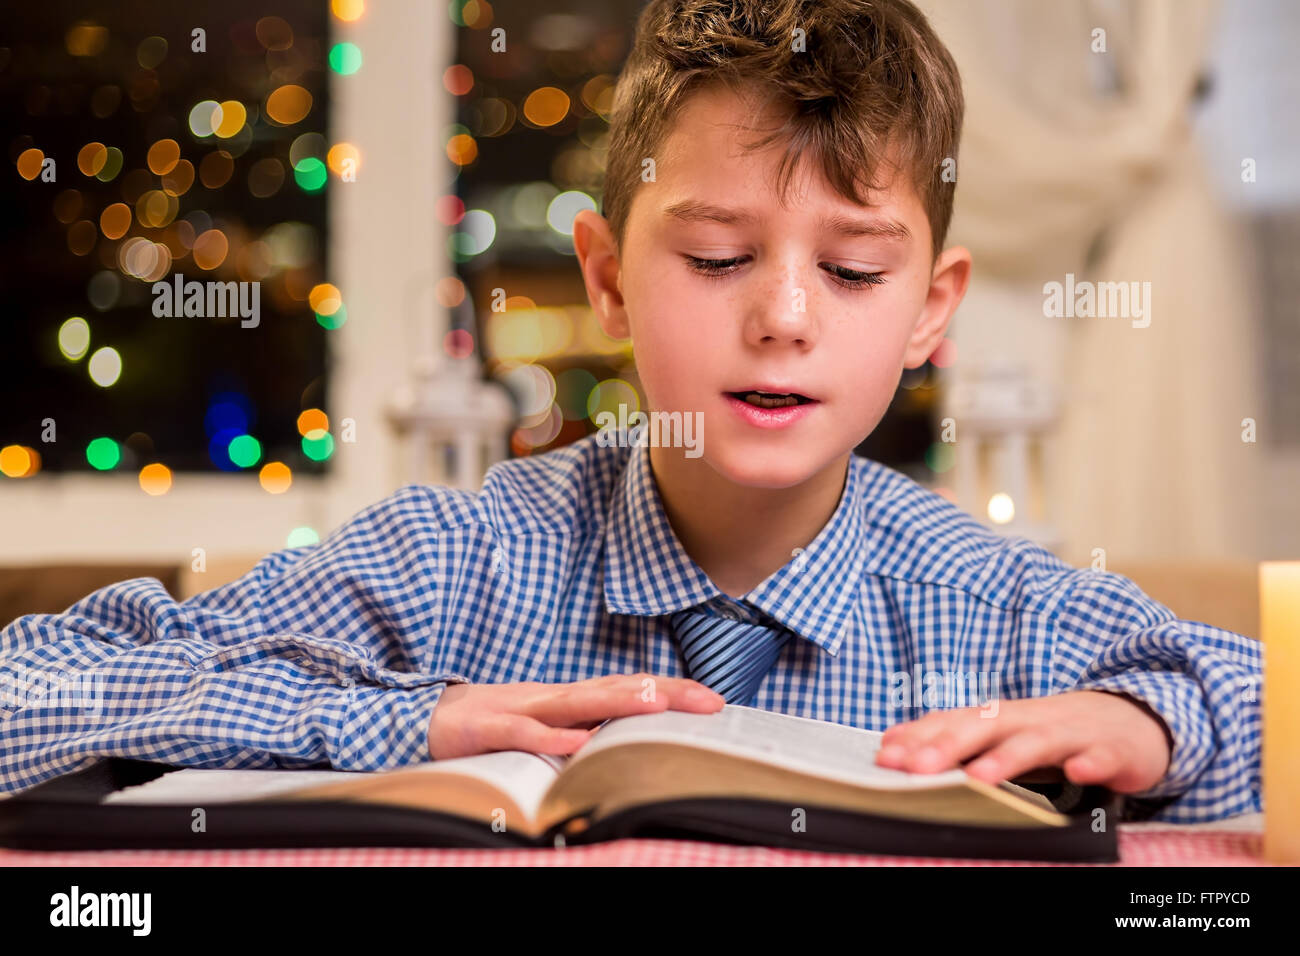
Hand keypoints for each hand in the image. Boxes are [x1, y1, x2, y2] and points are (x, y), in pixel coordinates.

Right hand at [426, 673, 725, 759]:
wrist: (430, 717)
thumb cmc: (498, 726)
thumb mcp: (548, 730)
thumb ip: (587, 734)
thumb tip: (634, 748)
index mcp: (571, 700)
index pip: (630, 691)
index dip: (672, 692)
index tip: (717, 701)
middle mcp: (555, 699)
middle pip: (616, 690)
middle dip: (664, 693)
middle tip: (709, 701)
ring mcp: (523, 709)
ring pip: (577, 702)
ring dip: (619, 702)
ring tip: (658, 704)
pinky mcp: (490, 728)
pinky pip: (525, 734)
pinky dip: (551, 737)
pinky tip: (578, 744)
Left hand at [874, 690, 1173, 793]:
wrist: (1131, 718)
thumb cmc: (1056, 730)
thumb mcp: (1004, 732)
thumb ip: (957, 738)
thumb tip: (896, 747)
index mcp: (1000, 717)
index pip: (953, 721)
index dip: (919, 737)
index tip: (885, 755)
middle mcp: (1030, 719)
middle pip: (985, 727)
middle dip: (948, 745)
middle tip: (916, 767)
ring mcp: (1071, 732)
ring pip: (1037, 742)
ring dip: (1008, 758)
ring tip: (980, 776)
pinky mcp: (1111, 749)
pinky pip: (1100, 756)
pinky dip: (1089, 763)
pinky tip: (1076, 774)